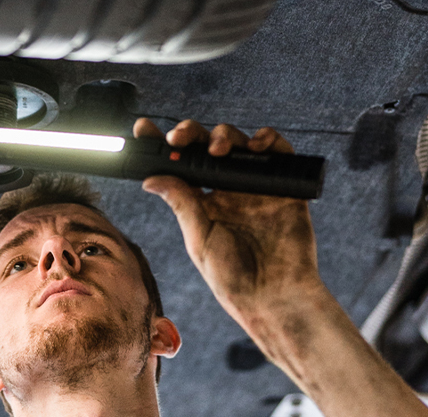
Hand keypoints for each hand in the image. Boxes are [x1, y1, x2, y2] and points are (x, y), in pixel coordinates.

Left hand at [134, 118, 320, 323]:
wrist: (275, 297)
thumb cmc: (234, 279)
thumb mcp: (199, 240)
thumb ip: (181, 203)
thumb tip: (150, 178)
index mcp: (202, 202)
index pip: (179, 165)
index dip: (162, 145)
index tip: (143, 129)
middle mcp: (227, 189)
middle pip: (207, 146)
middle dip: (191, 134)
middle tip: (179, 138)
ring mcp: (256, 185)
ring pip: (239, 143)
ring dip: (225, 135)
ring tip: (218, 149)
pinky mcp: (285, 186)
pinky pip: (279, 152)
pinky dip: (269, 139)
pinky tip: (257, 144)